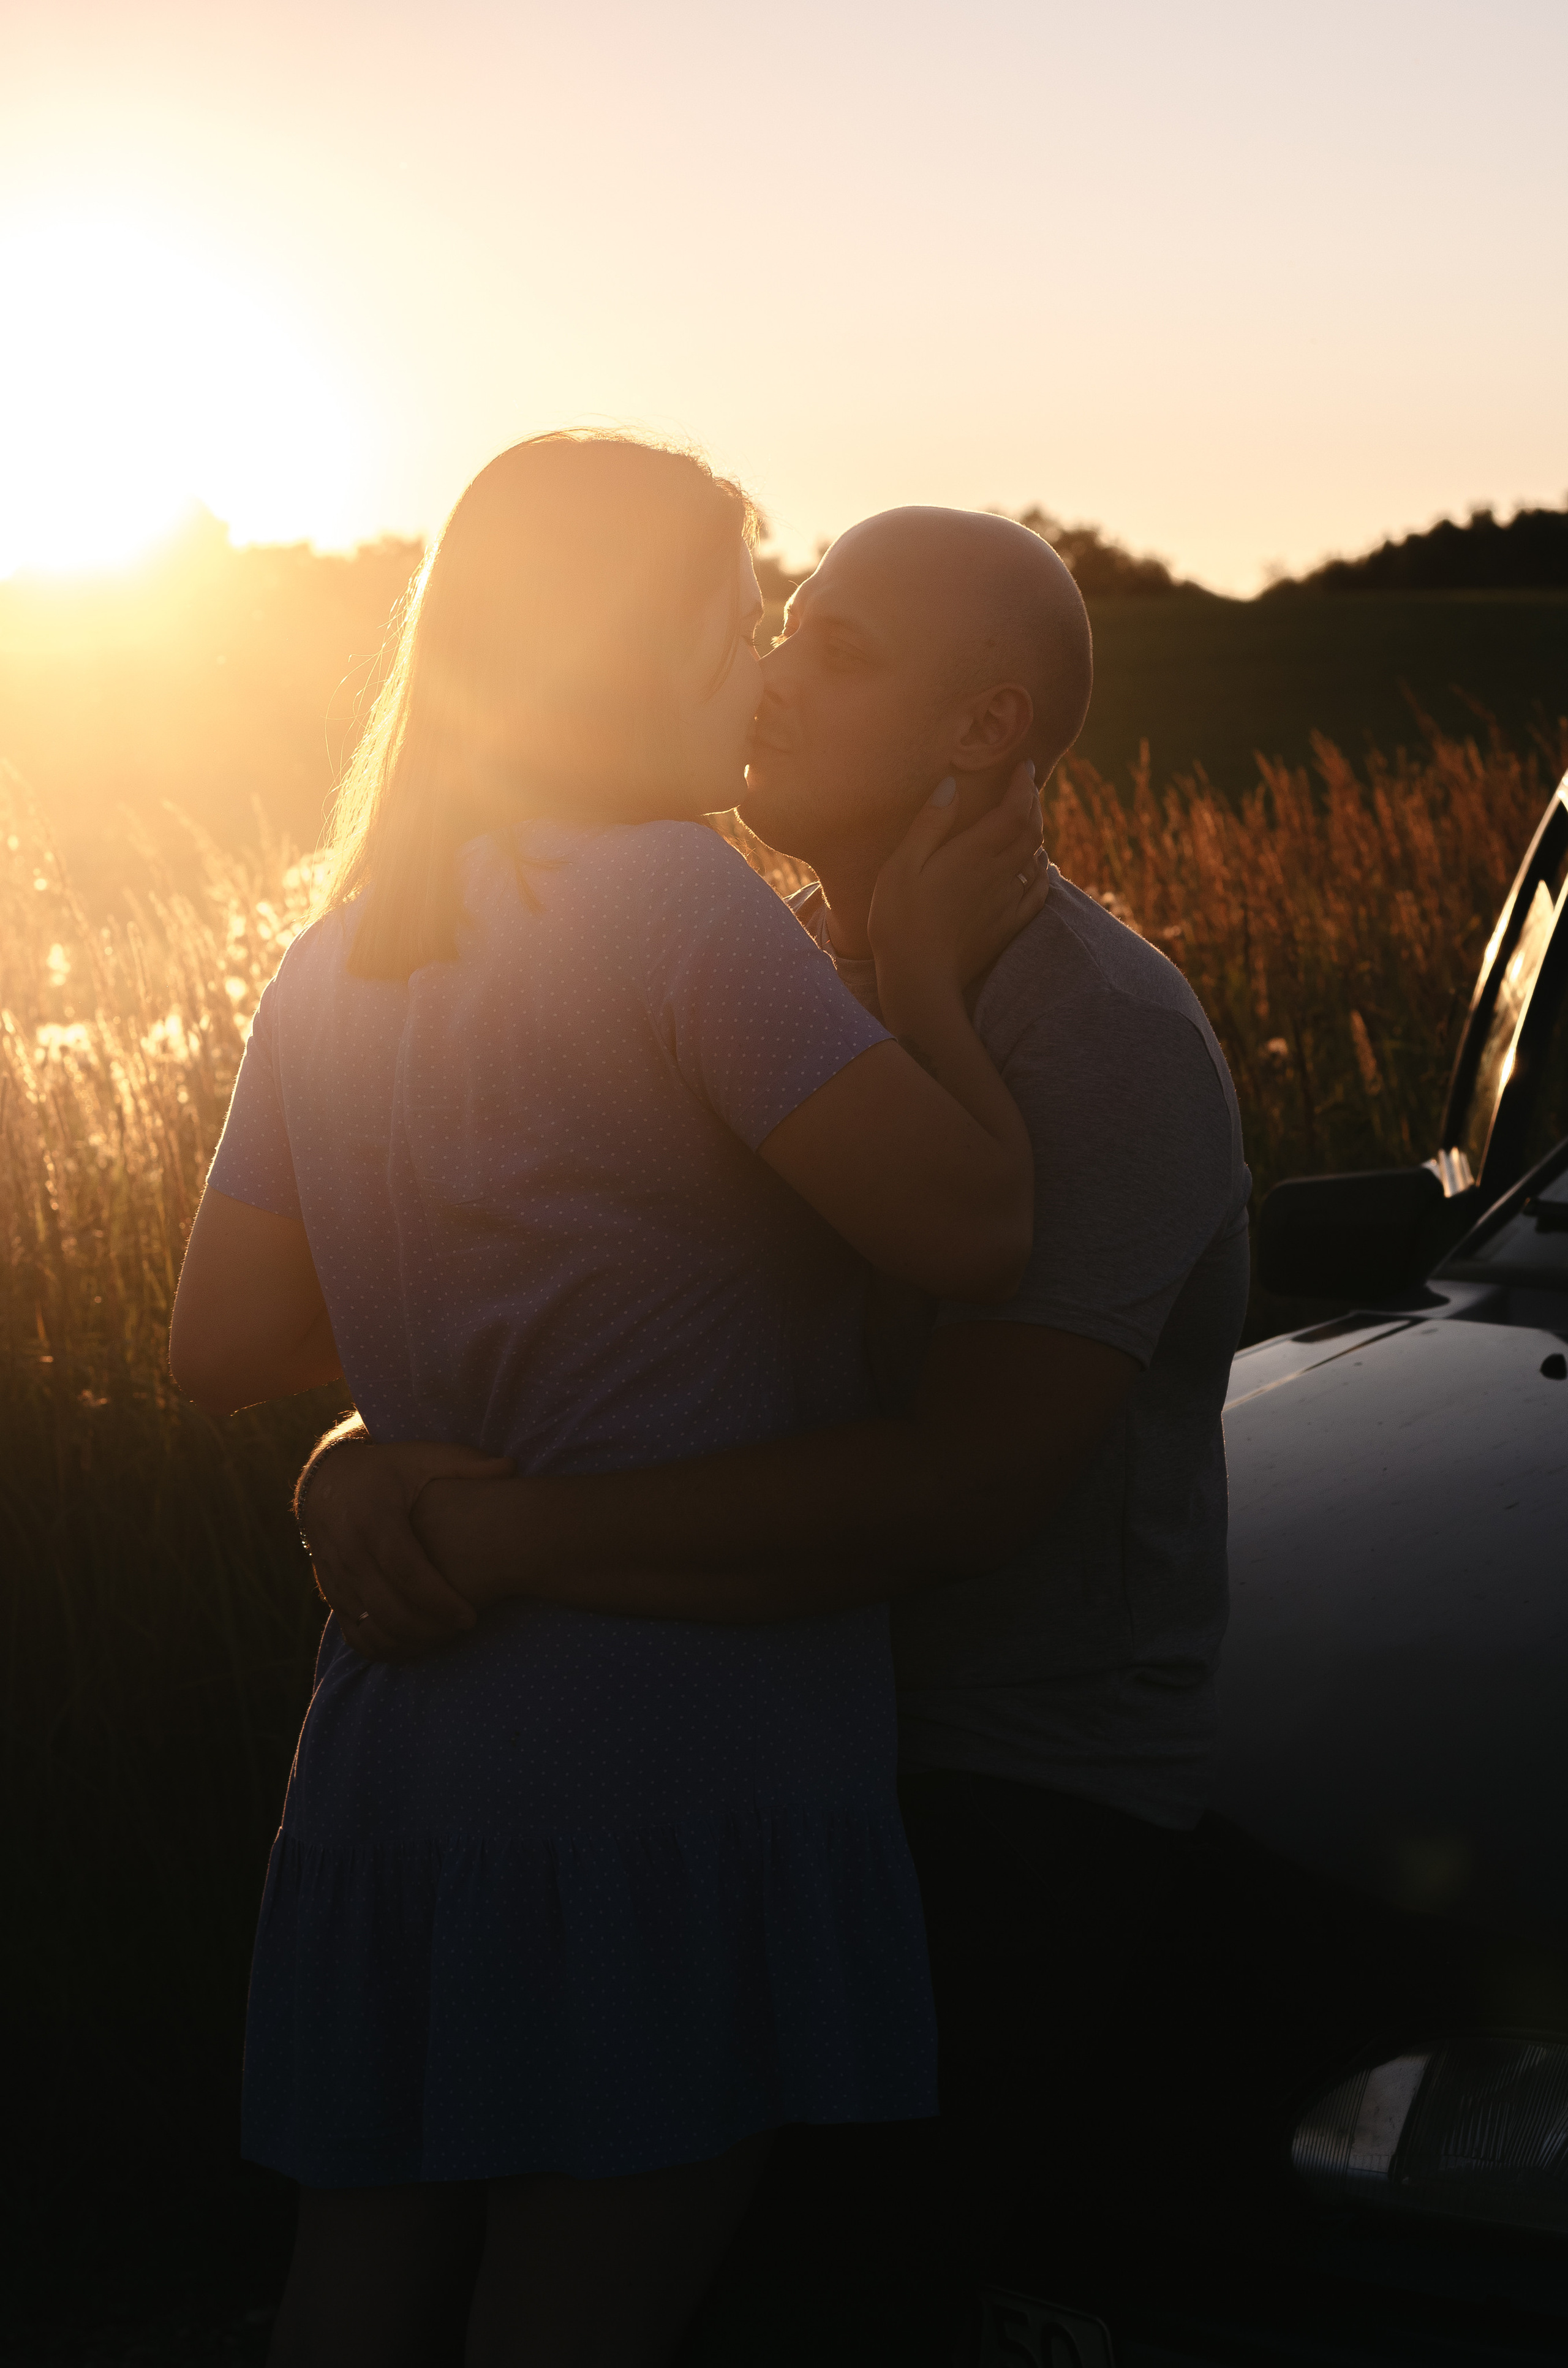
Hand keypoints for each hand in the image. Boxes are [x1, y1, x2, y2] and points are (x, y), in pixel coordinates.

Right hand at [302, 1438, 512, 1660]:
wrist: (325, 1481)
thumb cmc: (386, 1470)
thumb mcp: (422, 1459)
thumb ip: (466, 1465)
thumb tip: (511, 1468)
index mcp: (375, 1519)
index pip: (406, 1570)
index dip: (439, 1599)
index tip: (470, 1617)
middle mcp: (350, 1550)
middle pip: (386, 1607)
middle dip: (427, 1629)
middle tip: (461, 1631)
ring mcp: (335, 1575)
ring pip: (368, 1626)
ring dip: (406, 1641)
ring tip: (443, 1640)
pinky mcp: (329, 1591)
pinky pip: (352, 1631)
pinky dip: (381, 1646)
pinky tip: (412, 1646)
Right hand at [868, 762, 1048, 996]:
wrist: (920, 977)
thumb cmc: (900, 919)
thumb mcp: (902, 864)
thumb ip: (929, 823)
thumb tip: (951, 785)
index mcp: (975, 853)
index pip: (1014, 809)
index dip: (1022, 784)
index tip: (1023, 765)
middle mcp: (999, 873)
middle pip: (1031, 830)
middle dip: (1033, 803)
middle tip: (1026, 787)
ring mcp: (1007, 901)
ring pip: (1036, 858)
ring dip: (1037, 834)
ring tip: (1030, 819)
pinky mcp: (1007, 925)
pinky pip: (1038, 892)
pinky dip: (1043, 872)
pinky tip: (1039, 867)